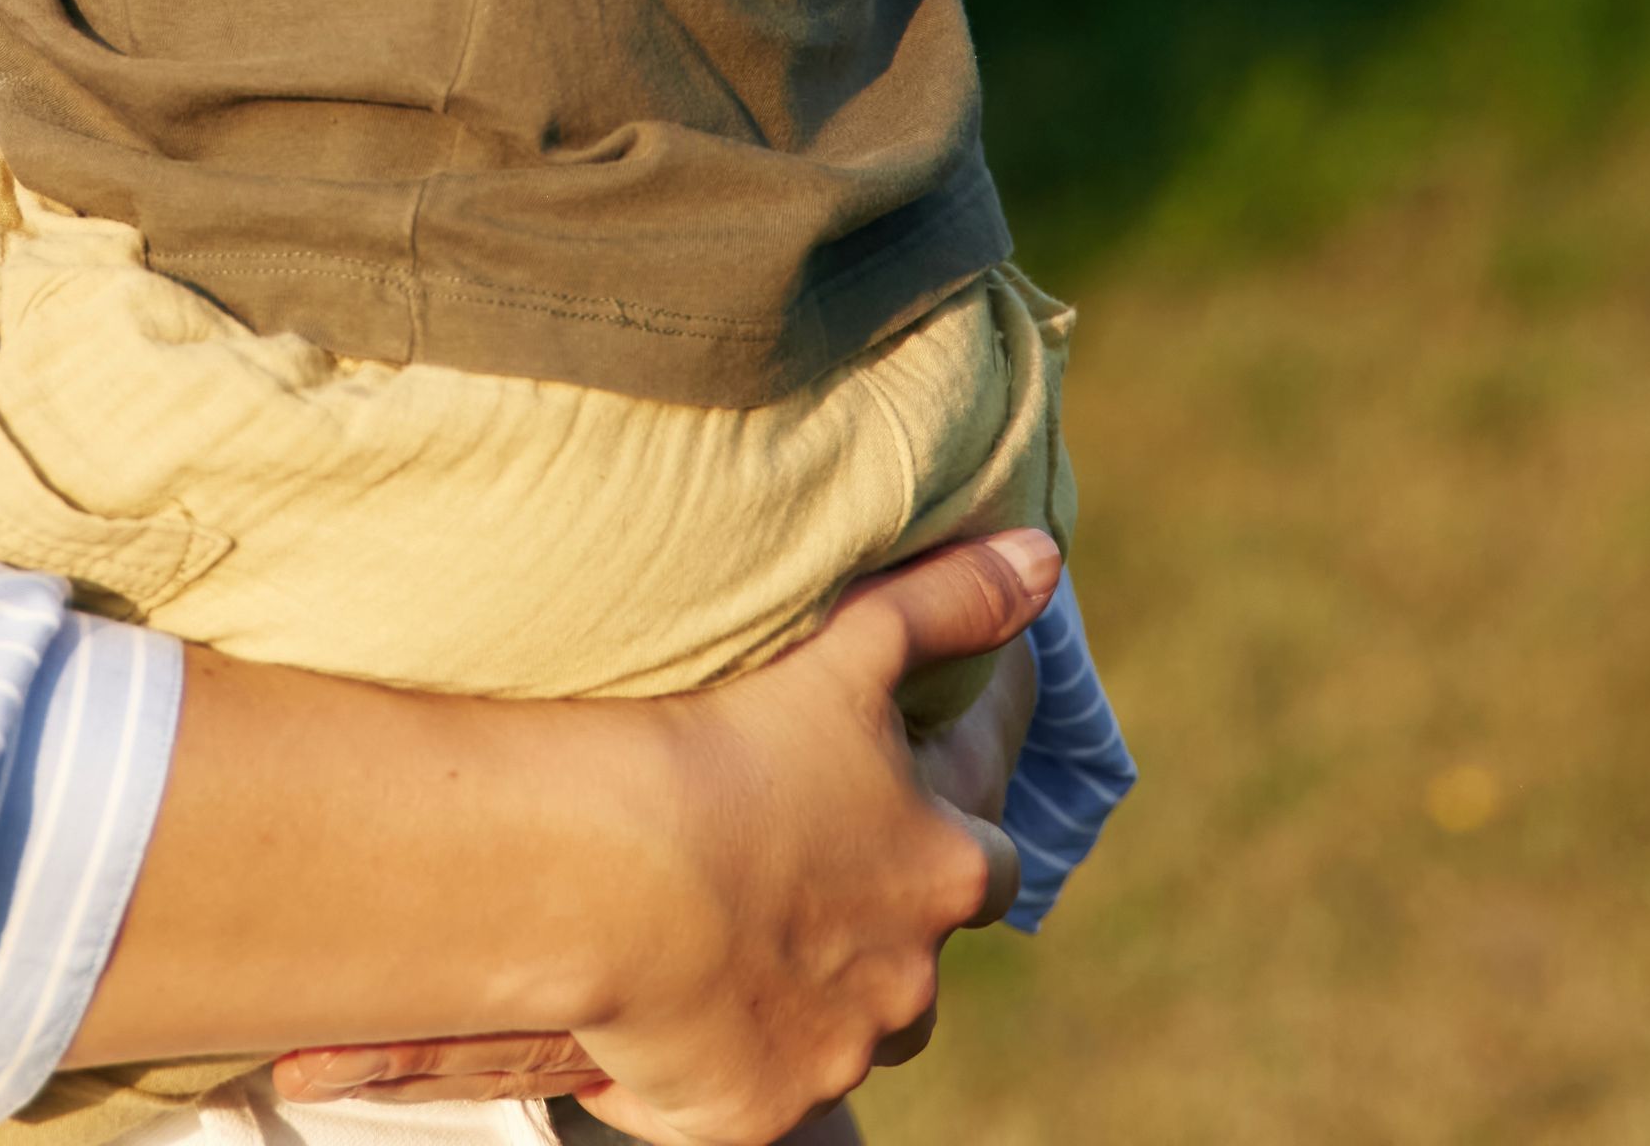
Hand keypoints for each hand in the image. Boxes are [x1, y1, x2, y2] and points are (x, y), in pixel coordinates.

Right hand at [527, 530, 1059, 1145]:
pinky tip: (670, 1028)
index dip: (948, 837)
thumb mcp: (854, 647)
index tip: (897, 815)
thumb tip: (1043, 560)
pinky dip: (724, 1072)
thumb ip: (953, 602)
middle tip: (798, 885)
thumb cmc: (731, 747)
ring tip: (736, 952)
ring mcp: (832, 1057)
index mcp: (944, 869)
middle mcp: (906, 980)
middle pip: (918, 970)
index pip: (988, 864)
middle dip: (878, 936)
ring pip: (847, 1043)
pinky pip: (755, 1105)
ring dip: (812, 1006)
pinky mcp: (754, 1114)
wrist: (606, 873)